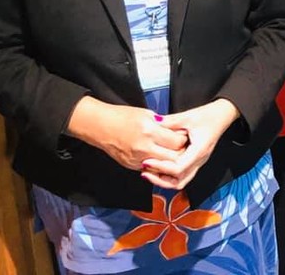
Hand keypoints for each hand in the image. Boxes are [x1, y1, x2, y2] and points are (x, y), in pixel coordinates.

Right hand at [66, 97, 187, 170]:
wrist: (99, 126)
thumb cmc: (121, 116)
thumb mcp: (146, 114)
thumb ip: (163, 124)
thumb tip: (177, 129)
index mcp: (149, 131)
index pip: (177, 141)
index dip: (184, 139)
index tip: (185, 135)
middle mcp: (143, 147)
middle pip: (173, 157)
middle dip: (181, 152)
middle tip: (183, 146)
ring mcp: (137, 159)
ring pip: (163, 167)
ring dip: (170, 161)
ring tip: (172, 152)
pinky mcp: (131, 166)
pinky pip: (151, 169)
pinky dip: (158, 165)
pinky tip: (160, 157)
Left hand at [141, 99, 239, 189]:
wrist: (223, 115)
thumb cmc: (209, 116)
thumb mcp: (188, 116)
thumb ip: (171, 121)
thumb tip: (154, 122)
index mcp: (199, 150)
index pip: (178, 168)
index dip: (161, 167)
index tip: (147, 162)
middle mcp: (200, 160)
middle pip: (179, 181)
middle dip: (160, 180)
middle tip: (145, 172)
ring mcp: (199, 162)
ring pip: (181, 181)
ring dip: (164, 180)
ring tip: (150, 173)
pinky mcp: (196, 160)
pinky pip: (182, 175)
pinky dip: (169, 176)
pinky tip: (160, 168)